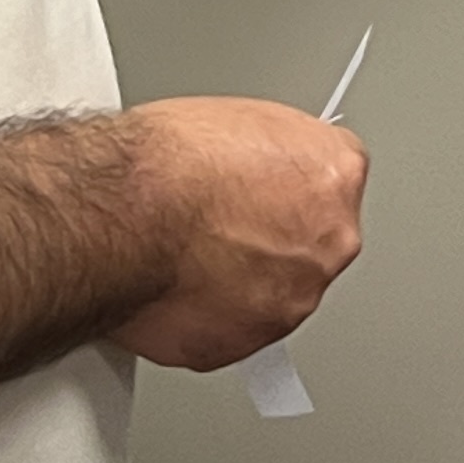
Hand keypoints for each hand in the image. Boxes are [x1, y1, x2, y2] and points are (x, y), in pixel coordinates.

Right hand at [111, 97, 371, 369]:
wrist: (127, 213)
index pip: (332, 182)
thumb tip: (260, 168)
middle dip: (270, 239)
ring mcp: (289, 301)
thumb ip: (274, 154)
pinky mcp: (242, 345)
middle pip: (309, 245)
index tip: (261, 189)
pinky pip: (228, 332)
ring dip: (240, 282)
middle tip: (220, 223)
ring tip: (189, 253)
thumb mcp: (241, 117)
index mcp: (336, 178)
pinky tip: (174, 286)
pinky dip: (204, 317)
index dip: (287, 186)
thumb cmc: (170, 161)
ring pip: (271, 294)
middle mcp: (328, 245)